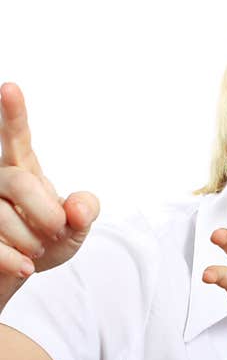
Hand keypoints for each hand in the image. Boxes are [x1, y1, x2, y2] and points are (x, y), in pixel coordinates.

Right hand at [0, 82, 98, 301]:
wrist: (20, 272)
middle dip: (46, 213)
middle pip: (18, 182)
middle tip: (57, 231)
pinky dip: (11, 259)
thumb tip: (76, 207)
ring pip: (0, 214)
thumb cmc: (48, 242)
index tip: (10, 88)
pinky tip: (25, 267)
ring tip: (36, 251)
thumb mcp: (77, 228)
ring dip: (29, 241)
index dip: (14, 114)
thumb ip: (85, 212)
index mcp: (23, 171)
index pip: (17, 137)